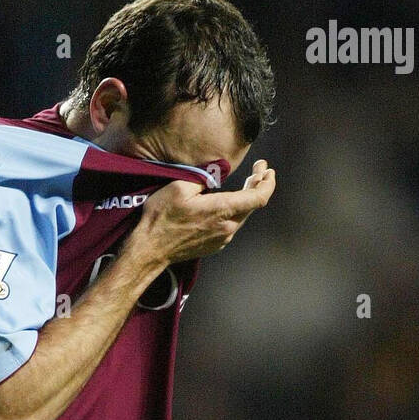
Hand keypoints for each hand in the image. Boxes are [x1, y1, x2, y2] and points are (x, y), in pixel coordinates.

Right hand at [129, 159, 275, 267]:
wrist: (150, 249)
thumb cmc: (161, 217)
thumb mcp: (180, 187)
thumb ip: (204, 177)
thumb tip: (218, 171)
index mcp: (222, 210)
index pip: (258, 197)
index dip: (267, 182)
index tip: (267, 170)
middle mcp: (227, 227)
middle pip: (253, 205)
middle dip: (259, 185)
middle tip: (259, 170)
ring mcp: (222, 238)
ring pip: (243, 215)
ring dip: (248, 198)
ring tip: (248, 183)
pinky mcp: (215, 245)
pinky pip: (232, 225)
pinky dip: (236, 211)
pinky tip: (230, 203)